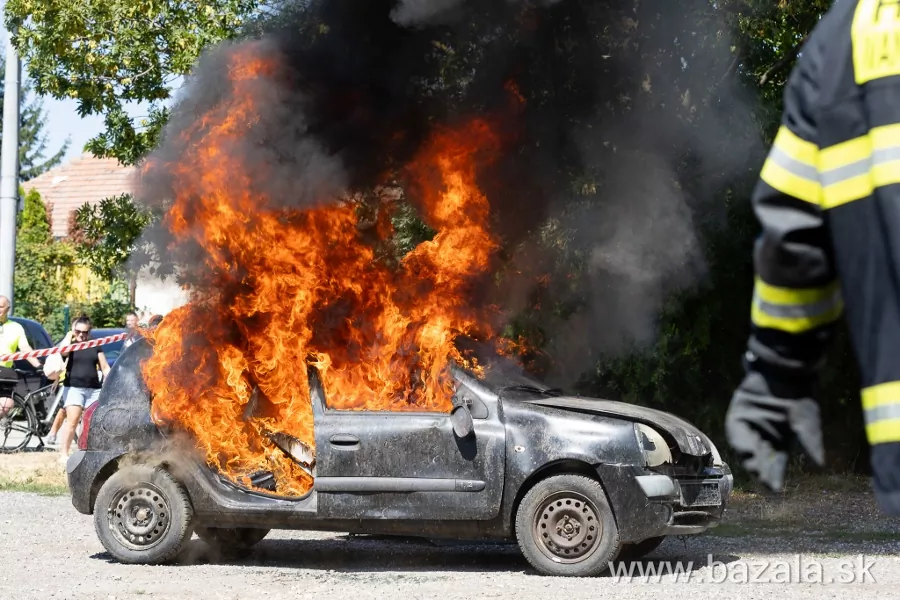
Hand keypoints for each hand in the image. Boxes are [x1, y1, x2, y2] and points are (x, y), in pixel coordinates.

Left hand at [725, 370, 824, 491]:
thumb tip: (820, 465)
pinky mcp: (738, 414)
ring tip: (756, 471)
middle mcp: (763, 436)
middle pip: (760, 458)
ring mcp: (749, 425)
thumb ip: (810, 443)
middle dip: (761, 472)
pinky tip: (748, 451)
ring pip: (747, 448)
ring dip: (751, 460)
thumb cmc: (799, 398)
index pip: (776, 463)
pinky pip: (736, 431)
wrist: (785, 374)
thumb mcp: (807, 422)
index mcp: (780, 441)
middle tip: (764, 484)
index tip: (775, 491)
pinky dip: (741, 442)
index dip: (775, 476)